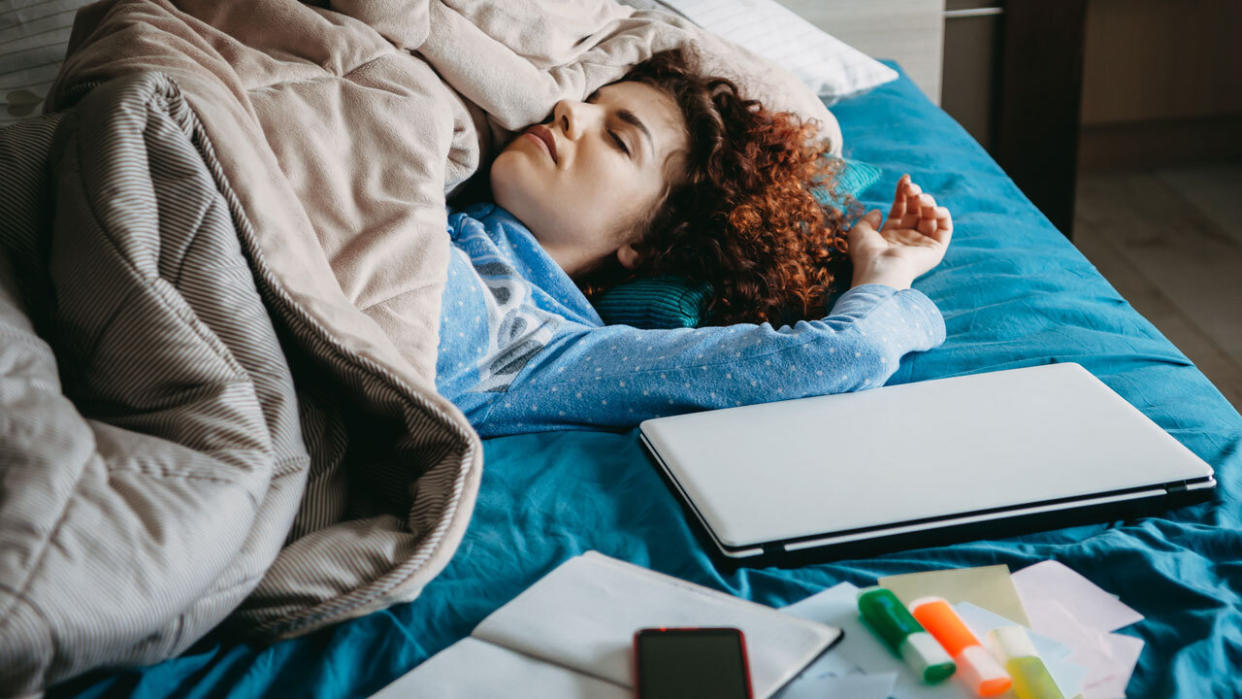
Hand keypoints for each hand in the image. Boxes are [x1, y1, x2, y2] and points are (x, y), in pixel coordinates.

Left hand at [847, 174, 951, 289]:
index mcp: (890, 235)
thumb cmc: (867, 254)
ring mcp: (921, 243)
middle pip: (916, 210)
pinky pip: (945, 228)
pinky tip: (932, 209)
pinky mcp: (935, 249)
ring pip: (931, 216)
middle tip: (911, 188)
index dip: (903, 193)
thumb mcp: (859, 232)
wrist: (880, 270)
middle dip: (915, 194)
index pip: (900, 209)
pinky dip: (942, 214)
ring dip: (928, 202)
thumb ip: (868, 220)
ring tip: (920, 199)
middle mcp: (907, 239)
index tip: (904, 178)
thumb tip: (878, 211)